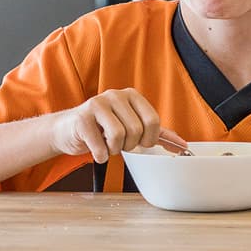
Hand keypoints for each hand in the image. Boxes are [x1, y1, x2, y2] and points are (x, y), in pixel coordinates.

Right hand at [49, 88, 184, 162]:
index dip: (148, 139)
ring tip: (107, 145)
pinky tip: (96, 150)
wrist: (69, 130)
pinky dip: (100, 155)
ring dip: (114, 150)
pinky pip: (100, 145)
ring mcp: (97, 104)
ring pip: (118, 136)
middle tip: (118, 143)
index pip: (153, 121)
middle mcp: (115, 95)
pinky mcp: (81, 118)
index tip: (139, 142)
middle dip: (129, 145)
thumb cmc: (102, 129)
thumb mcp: (132, 127)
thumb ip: (157, 134)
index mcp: (131, 95)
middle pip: (136, 130)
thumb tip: (182, 144)